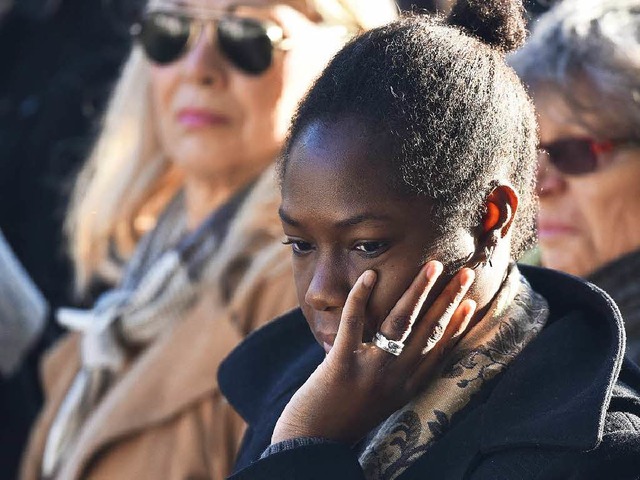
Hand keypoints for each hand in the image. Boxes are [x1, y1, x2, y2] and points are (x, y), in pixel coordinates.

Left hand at [271, 261, 475, 444]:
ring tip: (432, 266)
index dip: (457, 325)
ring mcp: (369, 371)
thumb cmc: (342, 418)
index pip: (438, 350)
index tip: (471, 302)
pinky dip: (361, 298)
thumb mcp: (378, 398)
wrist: (311, 444)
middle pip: (428, 331)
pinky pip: (353, 325)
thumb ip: (391, 374)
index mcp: (405, 387)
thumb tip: (395, 344)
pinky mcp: (341, 365)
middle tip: (466, 273)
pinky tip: (370, 276)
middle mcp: (394, 379)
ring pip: (400, 323)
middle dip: (449, 300)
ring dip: (419, 291)